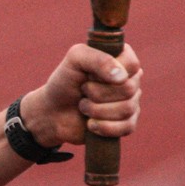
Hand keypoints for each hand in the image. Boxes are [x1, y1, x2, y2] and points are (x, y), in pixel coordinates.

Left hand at [21, 43, 141, 147]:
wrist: (53, 112)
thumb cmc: (64, 81)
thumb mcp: (74, 60)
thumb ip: (97, 59)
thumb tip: (122, 77)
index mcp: (121, 58)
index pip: (131, 64)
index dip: (106, 72)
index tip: (88, 74)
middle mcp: (130, 79)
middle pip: (128, 88)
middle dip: (97, 93)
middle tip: (83, 90)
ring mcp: (131, 102)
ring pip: (127, 109)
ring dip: (96, 110)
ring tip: (83, 106)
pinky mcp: (128, 123)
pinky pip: (126, 127)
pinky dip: (103, 127)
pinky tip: (90, 123)